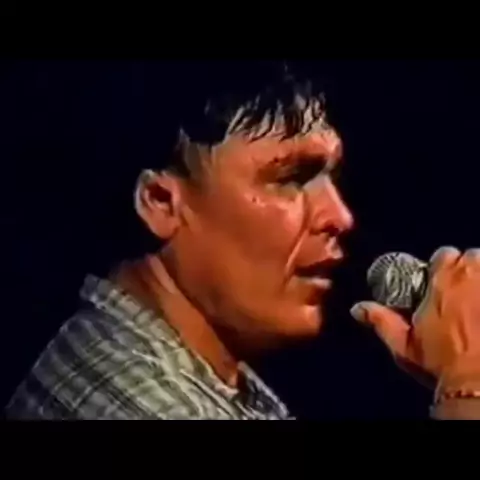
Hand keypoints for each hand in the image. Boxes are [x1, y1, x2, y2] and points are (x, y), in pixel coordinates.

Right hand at [351, 246, 479, 415]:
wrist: (477, 384)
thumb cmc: (442, 364)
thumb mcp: (404, 344)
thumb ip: (381, 321)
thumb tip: (358, 309)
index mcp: (444, 282)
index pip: (445, 254)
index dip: (443, 266)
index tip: (442, 280)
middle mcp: (473, 278)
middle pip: (474, 256)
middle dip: (469, 270)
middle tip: (465, 291)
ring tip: (478, 299)